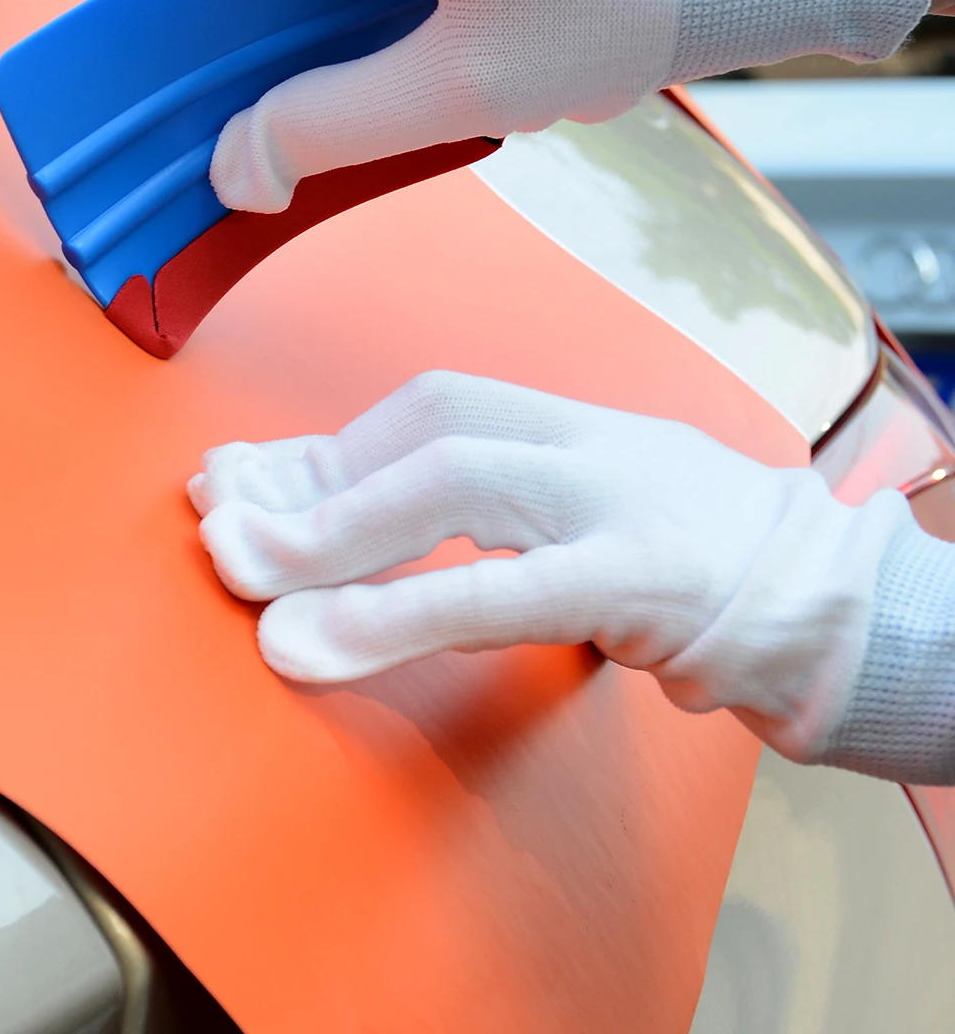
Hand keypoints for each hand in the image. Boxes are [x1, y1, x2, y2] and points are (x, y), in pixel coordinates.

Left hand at [190, 370, 912, 763]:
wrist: (835, 603)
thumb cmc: (679, 555)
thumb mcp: (568, 510)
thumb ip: (458, 510)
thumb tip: (309, 513)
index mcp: (562, 420)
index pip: (415, 412)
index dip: (313, 450)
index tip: (229, 483)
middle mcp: (582, 439)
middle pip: (422, 431)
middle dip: (308, 480)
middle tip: (220, 529)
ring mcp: (617, 498)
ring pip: (450, 484)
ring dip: (329, 533)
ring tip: (242, 575)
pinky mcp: (643, 576)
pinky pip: (500, 589)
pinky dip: (396, 611)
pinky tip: (316, 642)